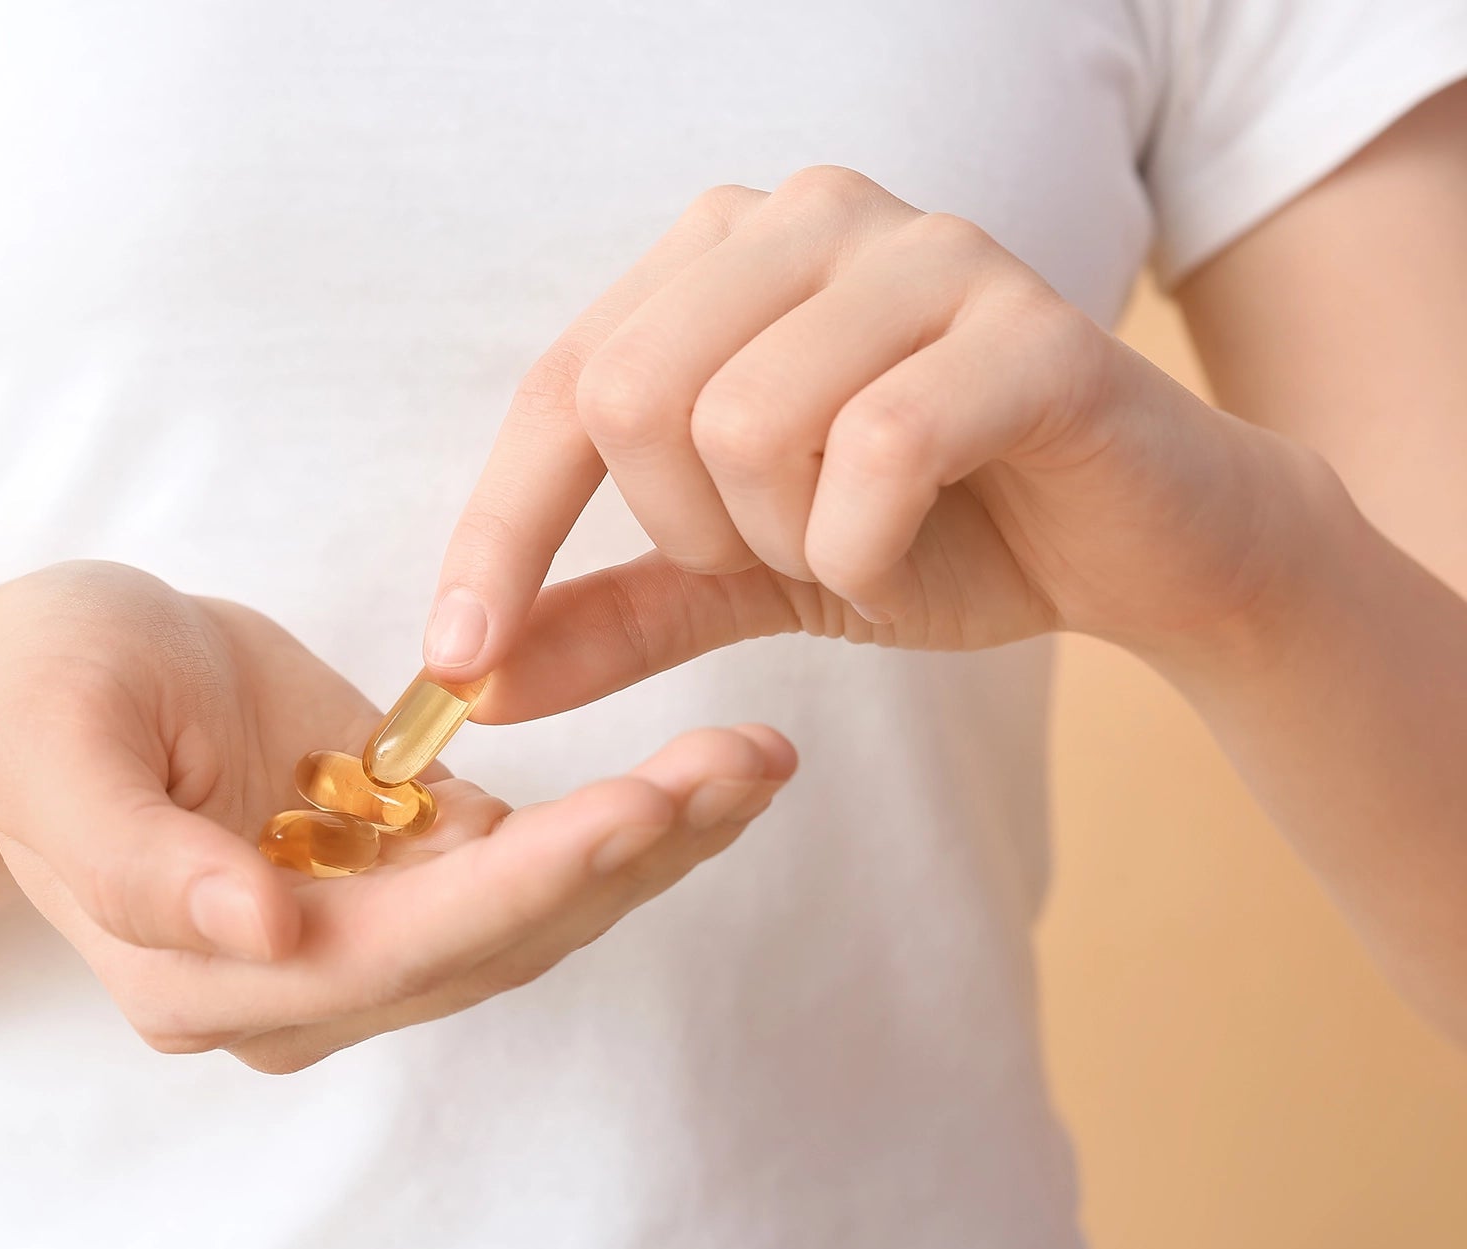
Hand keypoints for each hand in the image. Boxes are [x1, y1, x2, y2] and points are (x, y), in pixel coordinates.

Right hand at [0, 562, 793, 1071]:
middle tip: (747, 765)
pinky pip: (530, 868)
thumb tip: (266, 933)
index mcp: (207, 968)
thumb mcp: (60, 743)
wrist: (59, 680)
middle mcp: (298, 984)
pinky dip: (623, 823)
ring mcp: (358, 940)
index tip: (638, 808)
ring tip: (757, 760)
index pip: (399, 948)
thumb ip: (137, 859)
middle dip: (629, 856)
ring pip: (535, 915)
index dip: (526, 884)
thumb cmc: (45, 692)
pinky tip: (708, 772)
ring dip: (654, 843)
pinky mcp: (401, 885)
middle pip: (496, 943)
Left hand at [427, 167, 1328, 719]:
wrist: (1139, 548)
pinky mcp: (1025, 322)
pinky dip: (869, 545)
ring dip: (786, 540)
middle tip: (777, 552)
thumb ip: (609, 612)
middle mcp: (807, 215)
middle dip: (687, 528)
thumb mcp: (740, 575)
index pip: (560, 386)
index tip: (458, 666)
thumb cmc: (934, 533)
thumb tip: (465, 684)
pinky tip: (921, 538)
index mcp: (720, 253)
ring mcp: (922, 250)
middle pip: (632, 395)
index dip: (498, 536)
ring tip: (860, 535)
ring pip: (744, 424)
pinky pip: (876, 448)